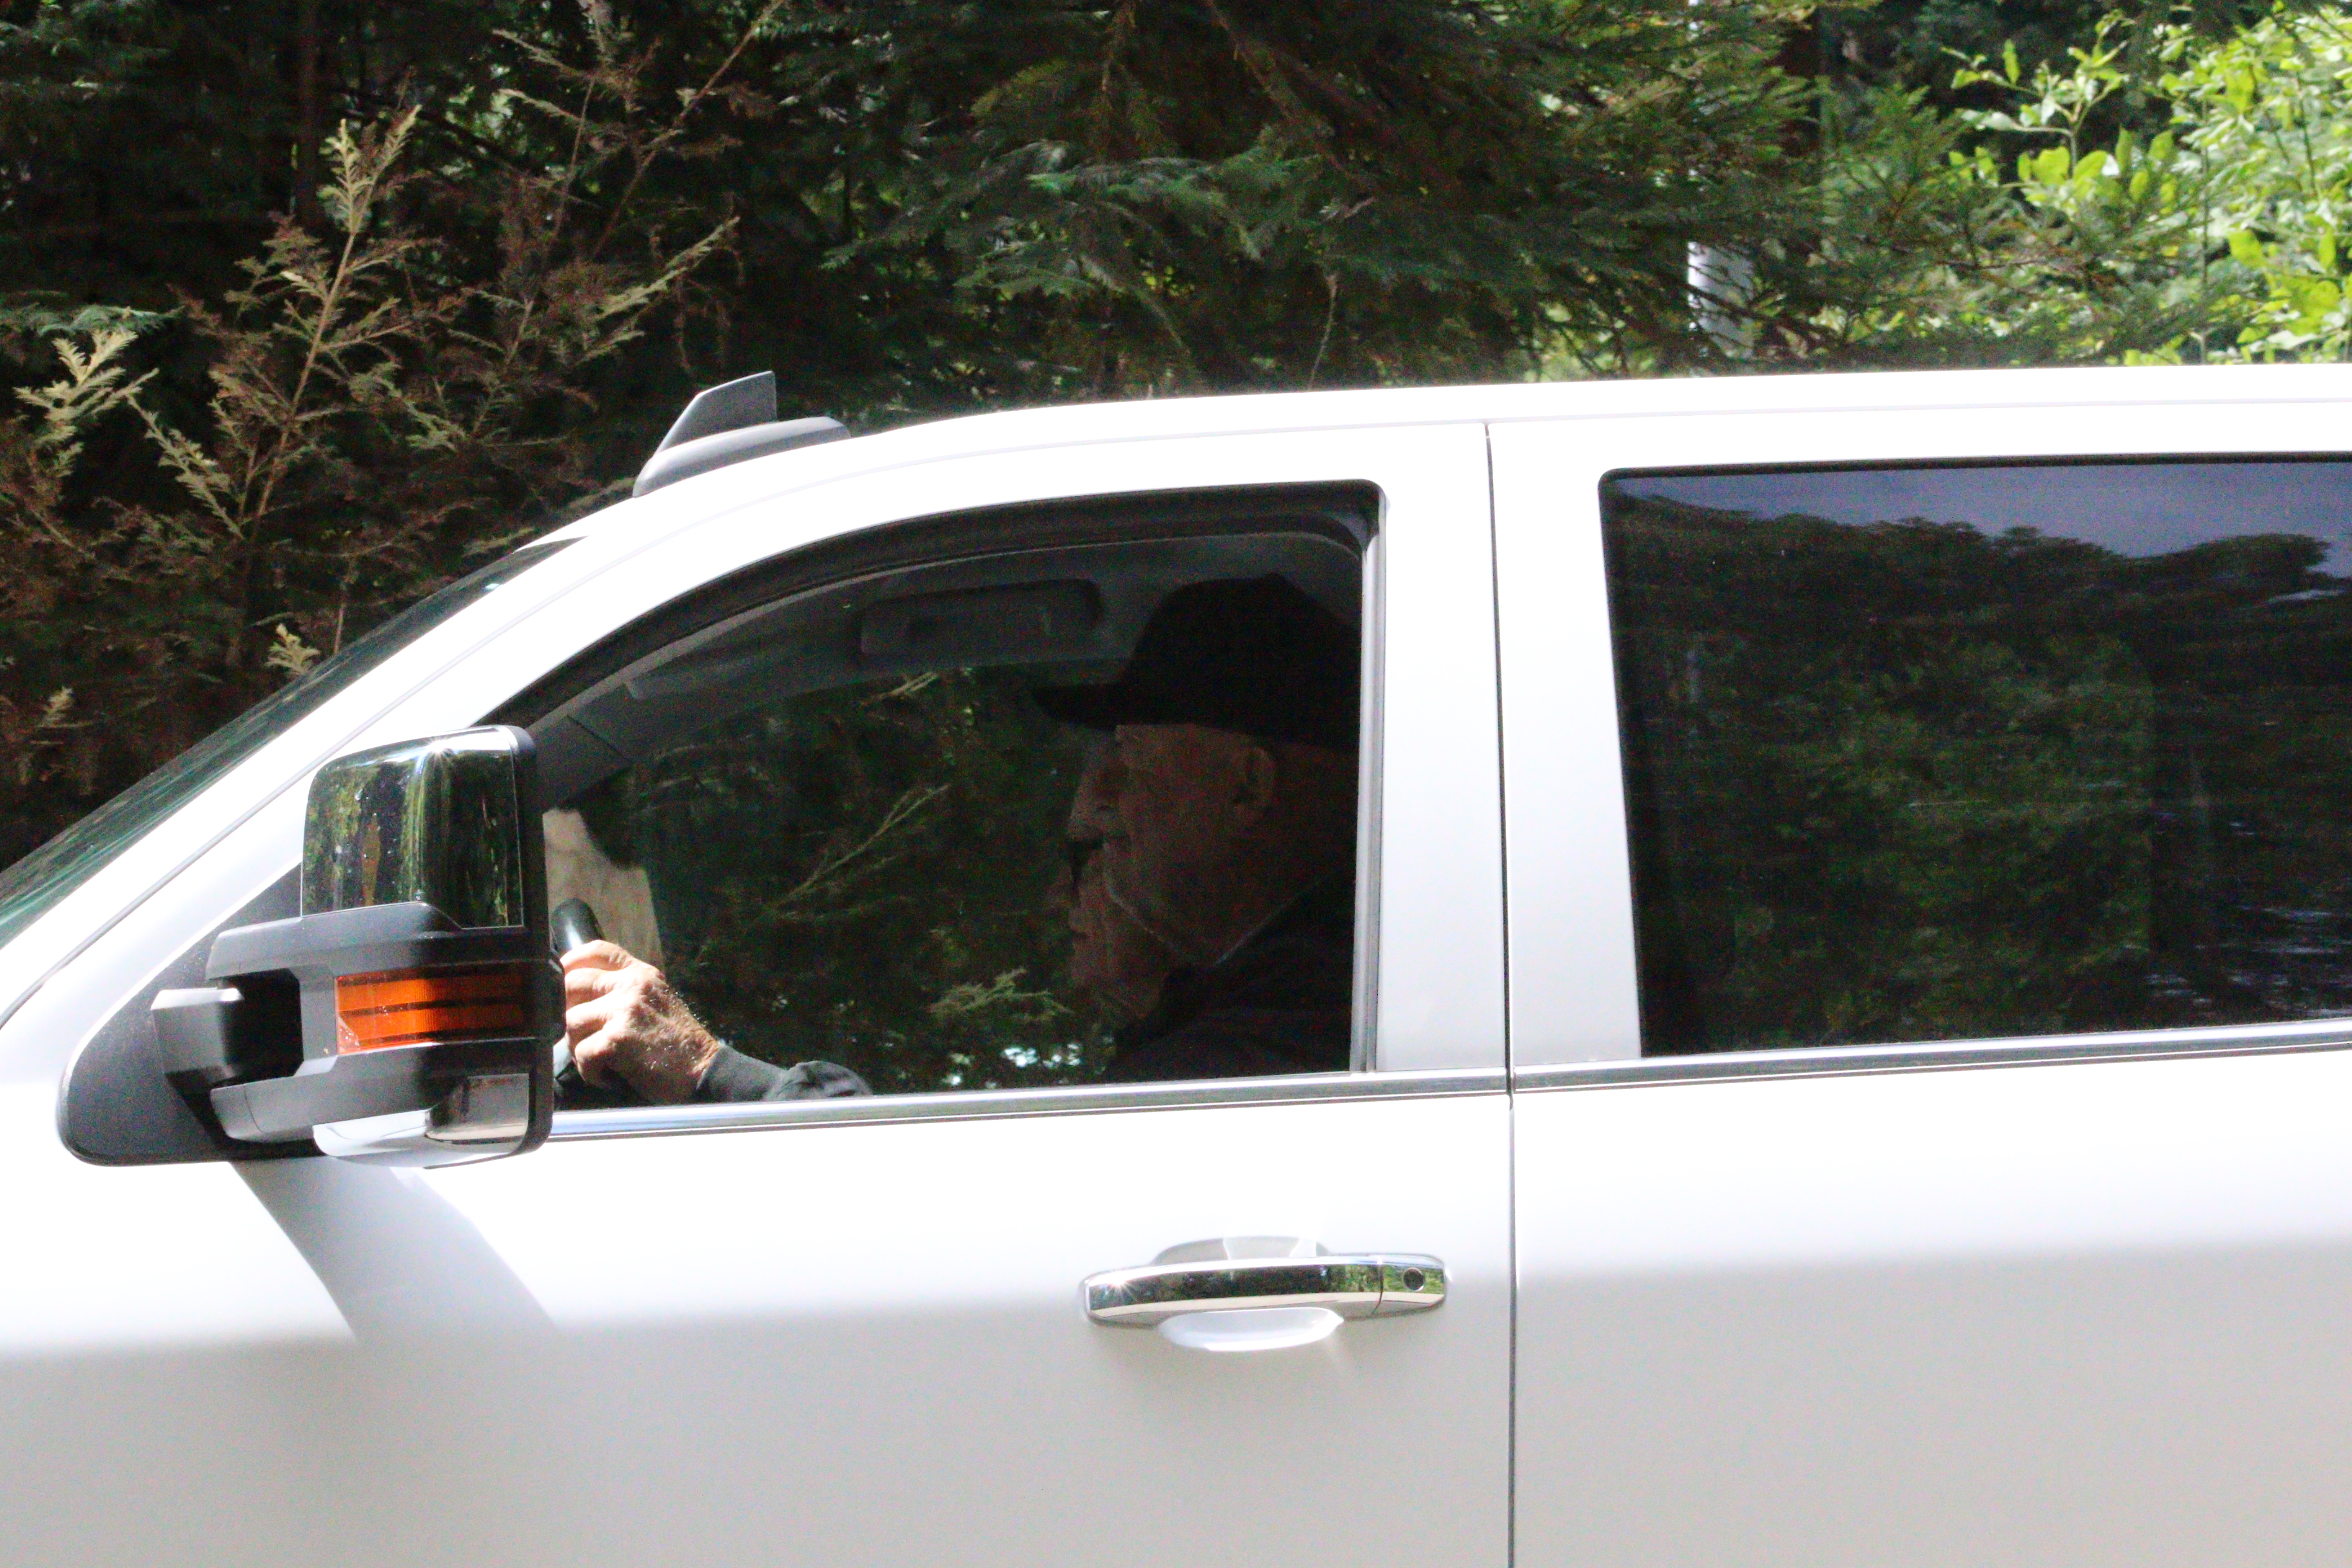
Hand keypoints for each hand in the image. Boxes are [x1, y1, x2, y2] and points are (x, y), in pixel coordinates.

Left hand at [560, 940, 722, 1104]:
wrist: (704, 1071)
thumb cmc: (680, 1044)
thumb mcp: (658, 1002)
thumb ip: (626, 992)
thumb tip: (583, 997)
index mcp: (641, 974)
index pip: (598, 950)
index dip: (572, 961)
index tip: (561, 978)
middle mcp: (632, 986)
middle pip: (572, 983)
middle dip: (566, 1011)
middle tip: (580, 1034)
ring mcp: (624, 1011)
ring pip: (571, 1021)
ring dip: (579, 1046)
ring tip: (599, 1060)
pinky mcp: (617, 1039)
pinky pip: (581, 1053)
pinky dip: (590, 1071)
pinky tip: (607, 1075)